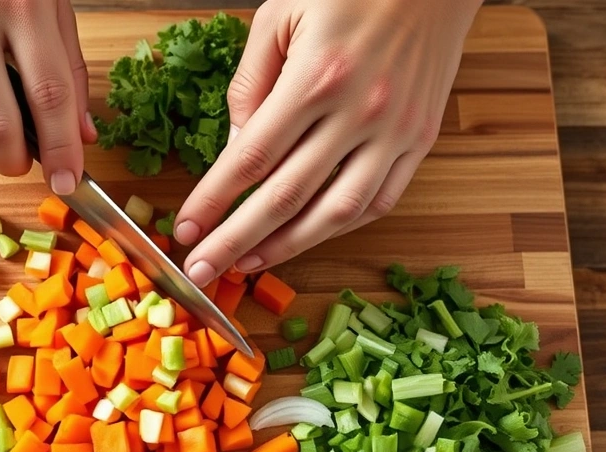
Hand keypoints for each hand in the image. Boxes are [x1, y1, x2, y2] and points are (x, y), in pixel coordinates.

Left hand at [173, 0, 481, 285]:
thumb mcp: (280, 16)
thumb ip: (251, 85)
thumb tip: (238, 149)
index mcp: (317, 77)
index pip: (251, 158)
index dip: (213, 202)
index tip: (185, 230)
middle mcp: (358, 112)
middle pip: (286, 197)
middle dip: (236, 241)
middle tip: (201, 271)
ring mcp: (395, 132)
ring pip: (336, 213)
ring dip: (288, 247)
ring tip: (249, 264)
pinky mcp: (420, 140)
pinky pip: (379, 201)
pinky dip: (340, 226)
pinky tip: (305, 237)